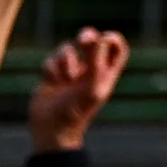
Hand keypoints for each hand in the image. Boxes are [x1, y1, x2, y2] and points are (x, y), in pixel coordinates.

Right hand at [27, 28, 128, 151]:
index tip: (104, 38)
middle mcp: (89, 72)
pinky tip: (52, 83)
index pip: (116, 49)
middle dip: (87, 36)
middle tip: (83, 39)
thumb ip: (98, 62)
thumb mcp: (92, 88)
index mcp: (105, 75)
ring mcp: (69, 73)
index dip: (113, 39)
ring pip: (67, 49)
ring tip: (65, 79)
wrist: (52, 130)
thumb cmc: (76, 111)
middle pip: (92, 42)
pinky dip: (51, 69)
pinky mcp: (51, 76)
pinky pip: (50, 60)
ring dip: (65, 60)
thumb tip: (100, 38)